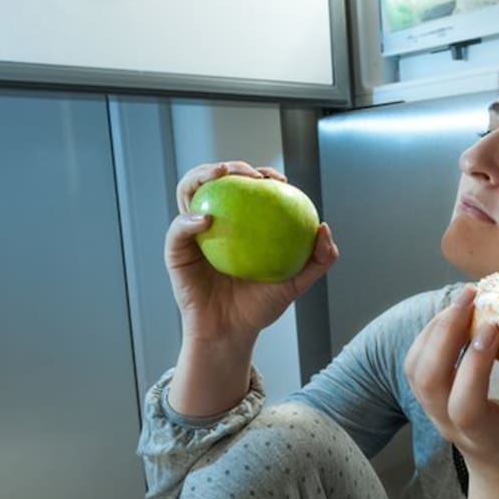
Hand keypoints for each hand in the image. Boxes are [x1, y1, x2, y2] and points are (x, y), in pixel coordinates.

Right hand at [166, 161, 337, 345]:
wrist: (232, 332)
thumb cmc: (260, 306)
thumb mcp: (296, 283)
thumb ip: (317, 259)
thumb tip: (323, 227)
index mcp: (240, 223)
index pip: (247, 188)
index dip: (261, 174)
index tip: (279, 180)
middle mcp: (215, 221)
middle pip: (214, 180)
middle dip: (229, 166)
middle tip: (250, 175)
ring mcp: (192, 233)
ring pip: (188, 192)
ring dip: (201, 175)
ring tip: (221, 175)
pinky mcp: (175, 251)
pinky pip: (177, 230)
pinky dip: (188, 220)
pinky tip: (206, 220)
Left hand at [404, 285, 498, 488]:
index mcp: (486, 435)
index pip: (465, 406)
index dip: (473, 367)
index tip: (493, 328)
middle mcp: (451, 424)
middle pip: (429, 380)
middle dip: (444, 334)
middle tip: (472, 296)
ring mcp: (433, 410)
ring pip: (417, 367)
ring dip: (435, 327)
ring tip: (465, 297)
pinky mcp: (427, 394)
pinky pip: (415, 359)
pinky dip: (429, 331)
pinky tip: (456, 311)